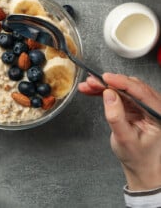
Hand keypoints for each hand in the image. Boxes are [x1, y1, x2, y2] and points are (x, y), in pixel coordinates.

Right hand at [79, 73, 160, 190]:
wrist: (138, 164)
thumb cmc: (137, 155)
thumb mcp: (124, 138)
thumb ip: (116, 117)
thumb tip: (109, 95)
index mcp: (158, 113)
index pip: (140, 92)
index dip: (122, 82)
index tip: (105, 78)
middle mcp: (152, 105)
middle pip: (129, 86)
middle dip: (108, 82)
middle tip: (91, 82)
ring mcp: (141, 104)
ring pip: (121, 87)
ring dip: (103, 85)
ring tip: (87, 85)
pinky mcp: (131, 104)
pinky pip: (116, 93)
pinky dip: (102, 91)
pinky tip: (90, 89)